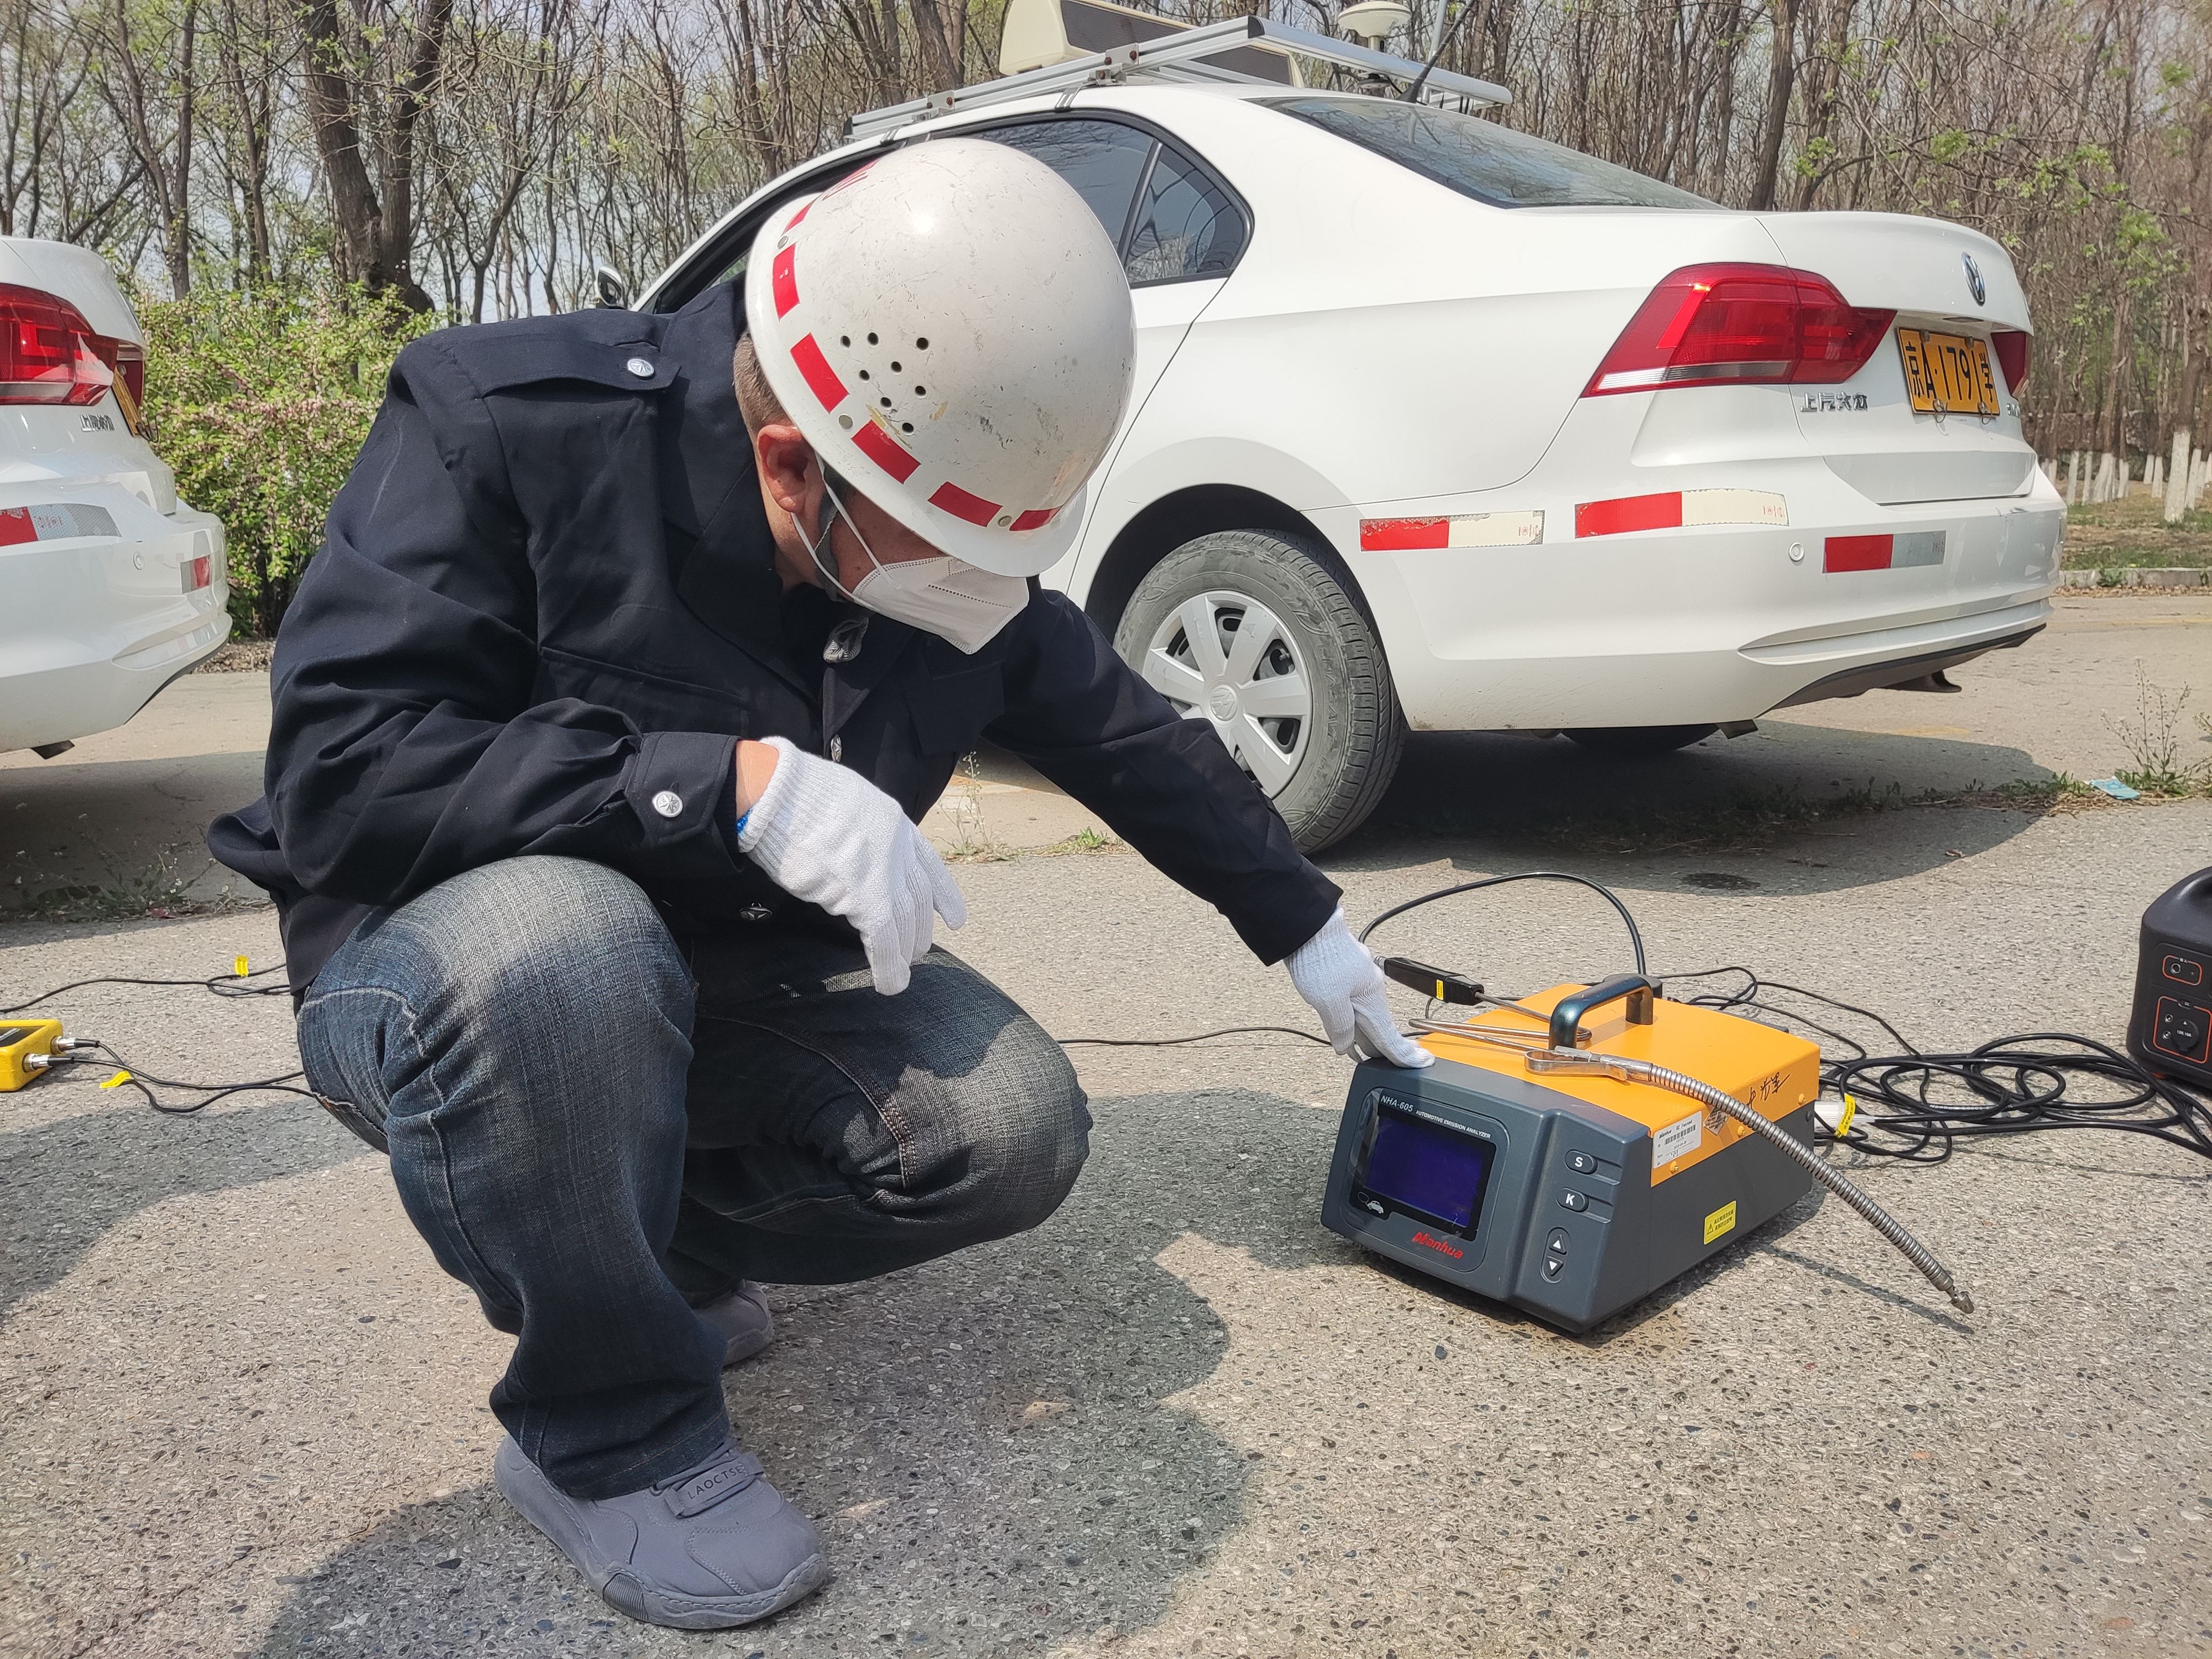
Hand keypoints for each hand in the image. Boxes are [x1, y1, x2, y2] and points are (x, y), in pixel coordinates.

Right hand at [736, 736, 965, 993]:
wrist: (780, 792)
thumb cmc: (795, 791)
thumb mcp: (842, 800)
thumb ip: (856, 827)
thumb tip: (848, 847)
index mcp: (892, 820)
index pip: (926, 863)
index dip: (942, 893)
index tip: (953, 917)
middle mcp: (896, 846)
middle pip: (917, 897)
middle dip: (920, 927)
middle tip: (920, 951)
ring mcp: (884, 872)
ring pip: (904, 921)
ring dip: (904, 951)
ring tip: (904, 972)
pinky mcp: (865, 896)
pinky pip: (883, 940)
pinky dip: (887, 966)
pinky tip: (891, 984)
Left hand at [1284, 909, 1431, 1067]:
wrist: (1308, 927)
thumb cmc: (1319, 959)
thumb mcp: (1329, 1003)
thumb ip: (1340, 1028)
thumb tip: (1346, 1047)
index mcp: (1372, 999)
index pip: (1390, 1037)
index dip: (1405, 1056)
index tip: (1422, 1063)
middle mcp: (1370, 989)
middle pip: (1379, 1026)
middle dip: (1382, 1048)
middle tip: (1394, 1064)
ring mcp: (1359, 979)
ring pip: (1366, 1014)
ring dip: (1365, 1034)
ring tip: (1364, 1052)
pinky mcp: (1346, 972)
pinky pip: (1355, 1001)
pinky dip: (1354, 1018)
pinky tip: (1346, 1023)